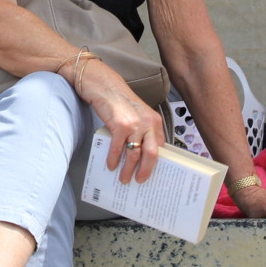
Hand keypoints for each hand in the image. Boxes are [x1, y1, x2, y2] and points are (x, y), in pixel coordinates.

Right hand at [76, 60, 165, 184]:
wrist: (103, 85)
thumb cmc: (119, 101)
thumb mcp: (137, 115)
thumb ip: (142, 131)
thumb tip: (141, 155)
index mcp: (155, 121)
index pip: (161, 148)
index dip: (156, 164)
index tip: (151, 175)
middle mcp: (148, 122)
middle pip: (152, 154)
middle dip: (145, 172)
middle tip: (139, 181)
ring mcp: (135, 124)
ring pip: (135, 154)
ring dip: (128, 170)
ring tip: (123, 178)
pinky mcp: (120, 125)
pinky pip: (118, 149)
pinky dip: (114, 160)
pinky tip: (111, 166)